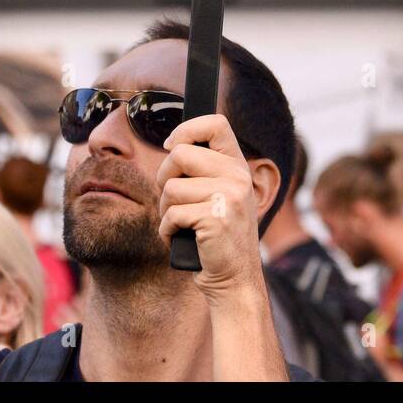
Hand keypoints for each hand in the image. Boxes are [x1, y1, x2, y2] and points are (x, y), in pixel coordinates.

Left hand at [156, 114, 263, 299]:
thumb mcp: (221, 195)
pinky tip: (180, 238)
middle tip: (171, 200)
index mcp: (238, 166)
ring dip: (165, 210)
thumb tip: (172, 144)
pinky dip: (167, 230)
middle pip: (180, 154)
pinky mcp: (216, 219)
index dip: (186, 129)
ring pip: (171, 187)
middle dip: (164, 178)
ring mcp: (229, 197)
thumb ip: (206, 170)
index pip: (215, 124)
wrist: (235, 279)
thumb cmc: (218, 237)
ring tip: (179, 223)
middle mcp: (238, 177)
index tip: (172, 147)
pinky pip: (172, 214)